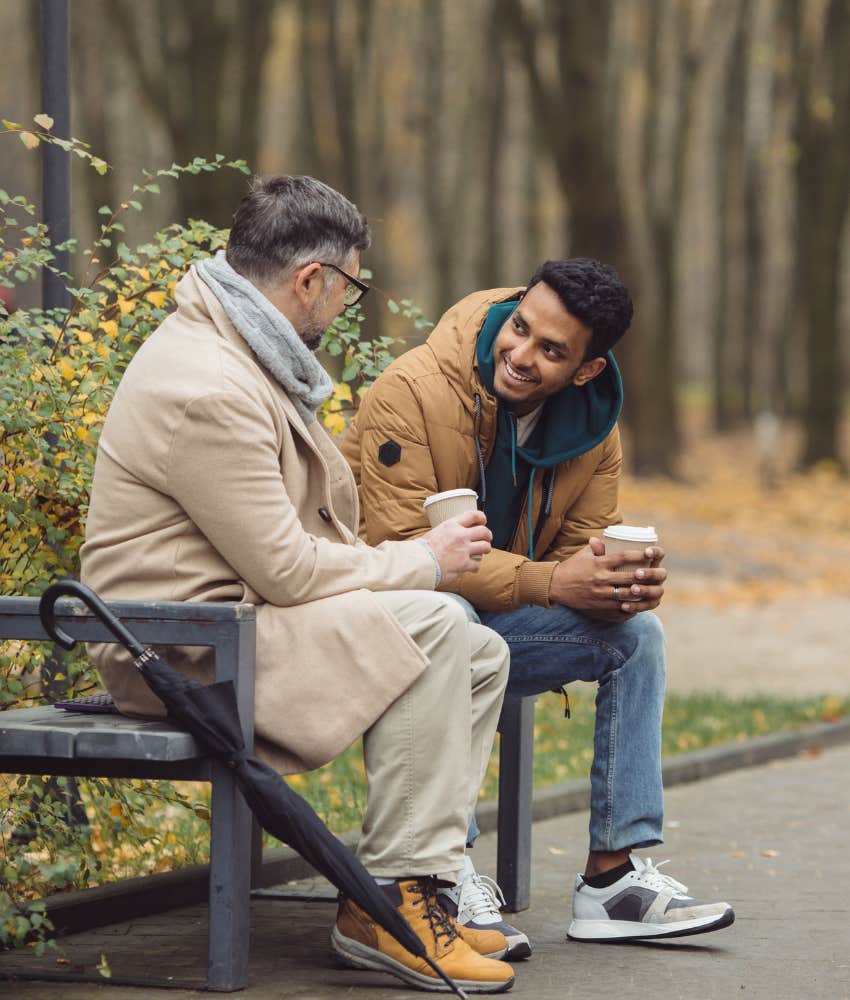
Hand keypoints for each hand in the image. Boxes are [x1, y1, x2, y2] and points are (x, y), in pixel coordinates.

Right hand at [422, 510, 492, 583]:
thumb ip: (447, 531)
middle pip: (484, 531)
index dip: (481, 518)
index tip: (483, 521)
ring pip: (485, 547)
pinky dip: (475, 566)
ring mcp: (464, 550)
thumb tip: (452, 533)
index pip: (473, 515)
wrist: (419, 563)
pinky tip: (471, 567)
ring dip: (485, 549)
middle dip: (488, 535)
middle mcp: (460, 535)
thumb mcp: (435, 532)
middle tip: (486, 538)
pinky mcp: (464, 564)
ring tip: (482, 552)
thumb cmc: (422, 550)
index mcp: (451, 525)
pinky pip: (477, 564)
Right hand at [548, 537, 666, 619]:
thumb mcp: (583, 554)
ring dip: (642, 592)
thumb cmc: (572, 567)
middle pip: (630, 577)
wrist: (555, 586)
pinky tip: (640, 602)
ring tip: (654, 588)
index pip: (623, 557)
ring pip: (627, 594)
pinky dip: (631, 605)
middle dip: (647, 575)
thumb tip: (605, 538)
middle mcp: (601, 578)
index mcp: (599, 563)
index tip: (651, 553)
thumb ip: (597, 547)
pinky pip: (619, 606)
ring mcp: (600, 593)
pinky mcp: (599, 604)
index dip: (639, 555)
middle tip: (659, 573)